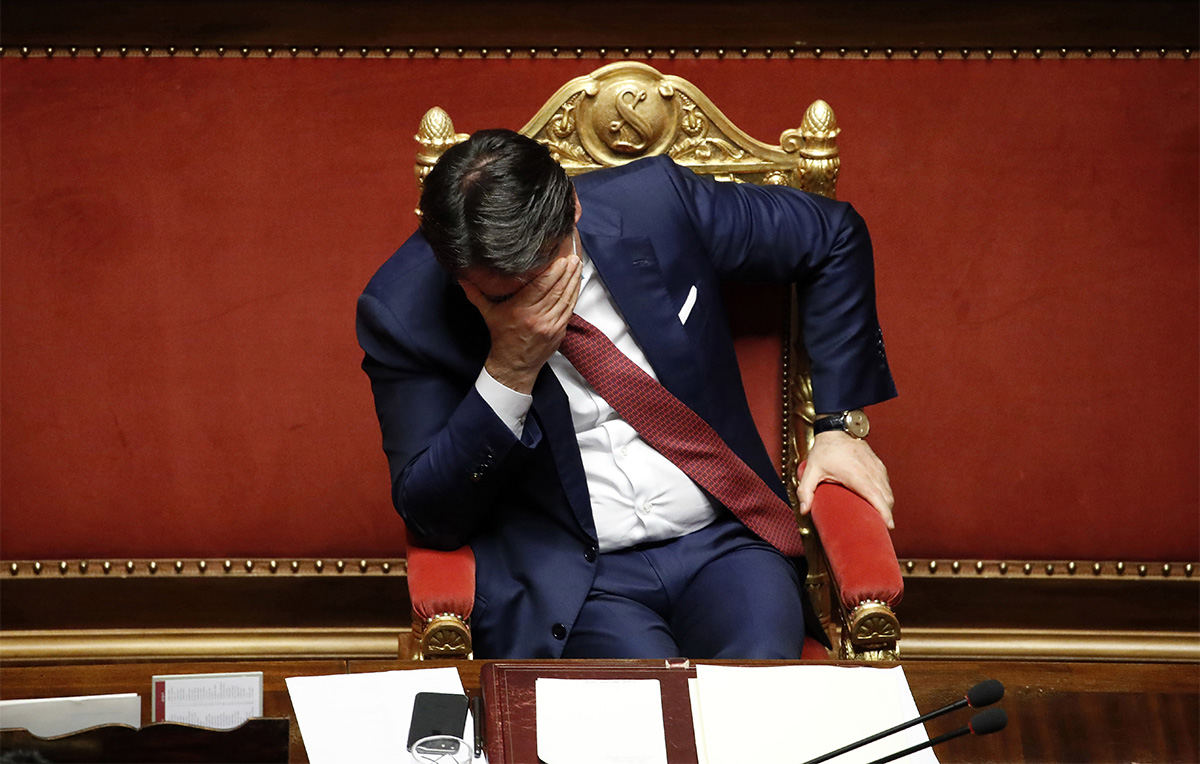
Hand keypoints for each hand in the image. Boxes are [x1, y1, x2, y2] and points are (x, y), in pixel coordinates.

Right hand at [459, 254, 581, 394]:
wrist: (514, 365)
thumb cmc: (502, 337)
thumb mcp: (488, 314)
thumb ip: (476, 294)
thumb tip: (462, 279)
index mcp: (520, 311)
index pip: (540, 287)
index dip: (552, 272)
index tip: (559, 260)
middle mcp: (536, 318)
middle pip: (556, 290)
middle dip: (566, 272)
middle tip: (572, 256)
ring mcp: (550, 325)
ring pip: (565, 299)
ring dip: (573, 281)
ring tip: (577, 265)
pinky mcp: (558, 331)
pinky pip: (569, 310)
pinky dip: (574, 296)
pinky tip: (576, 284)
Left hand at [796, 431, 894, 528]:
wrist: (837, 428)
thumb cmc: (825, 450)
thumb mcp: (811, 470)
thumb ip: (806, 490)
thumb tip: (804, 510)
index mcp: (857, 476)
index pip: (877, 498)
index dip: (885, 514)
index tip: (888, 526)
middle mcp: (871, 472)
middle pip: (886, 498)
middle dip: (886, 514)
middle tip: (880, 528)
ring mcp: (877, 468)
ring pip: (888, 492)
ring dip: (886, 506)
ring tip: (879, 518)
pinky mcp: (879, 465)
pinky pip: (887, 484)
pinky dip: (885, 495)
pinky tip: (878, 502)